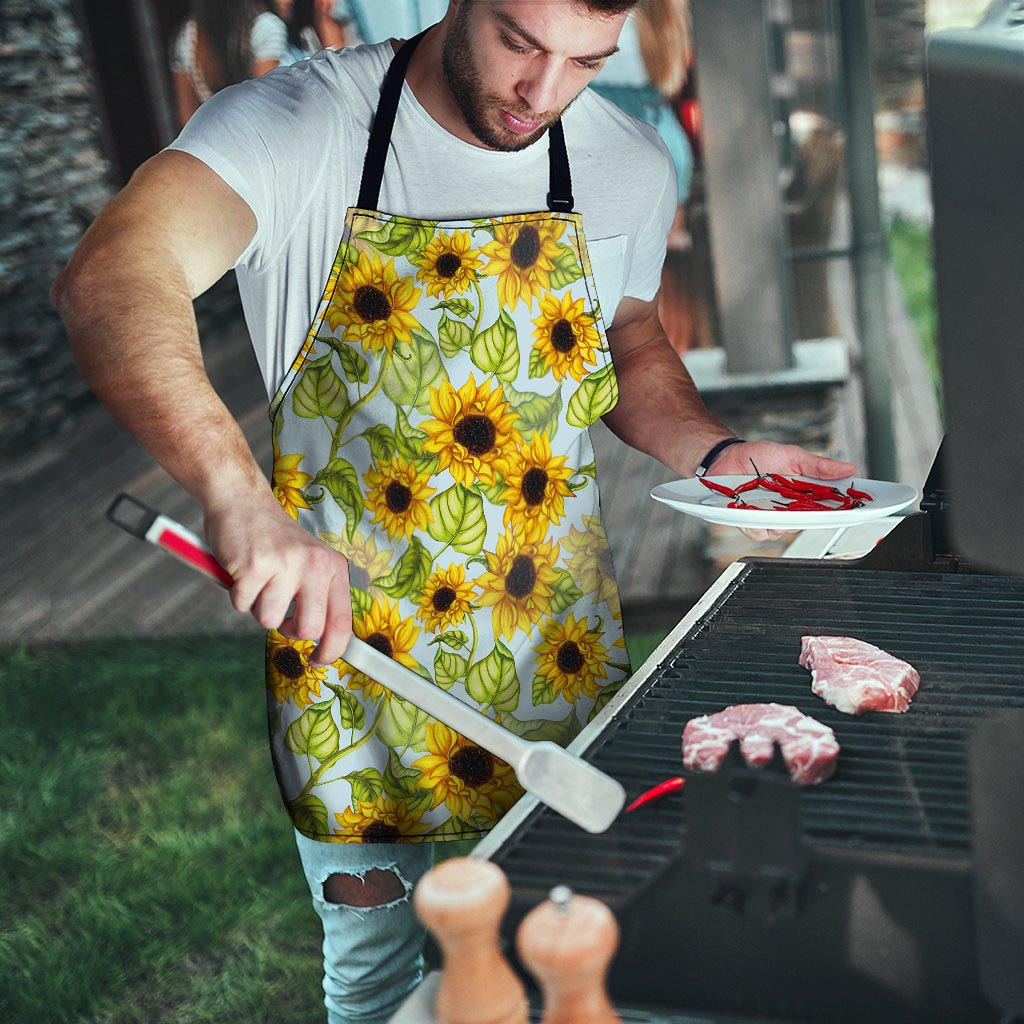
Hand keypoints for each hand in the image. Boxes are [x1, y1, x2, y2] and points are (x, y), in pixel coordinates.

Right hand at [203, 492, 350, 664]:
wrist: (242, 500)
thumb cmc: (273, 538)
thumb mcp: (309, 561)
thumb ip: (318, 595)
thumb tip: (325, 642)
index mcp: (333, 566)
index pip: (342, 621)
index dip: (332, 650)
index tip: (318, 660)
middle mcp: (314, 565)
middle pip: (308, 629)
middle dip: (289, 630)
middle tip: (279, 612)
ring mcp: (285, 564)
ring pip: (269, 620)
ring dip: (258, 606)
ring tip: (259, 579)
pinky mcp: (254, 566)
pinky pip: (242, 605)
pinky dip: (237, 594)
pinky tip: (242, 571)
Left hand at [708, 440, 856, 542]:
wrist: (727, 458)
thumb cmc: (759, 456)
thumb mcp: (793, 456)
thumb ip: (819, 466)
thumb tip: (849, 468)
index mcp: (804, 495)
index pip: (829, 508)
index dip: (843, 511)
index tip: (856, 509)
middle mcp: (790, 510)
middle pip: (808, 523)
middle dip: (809, 515)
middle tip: (803, 502)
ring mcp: (771, 518)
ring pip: (784, 531)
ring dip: (778, 518)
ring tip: (768, 499)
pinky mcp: (751, 523)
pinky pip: (760, 532)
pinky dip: (756, 522)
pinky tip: (751, 508)